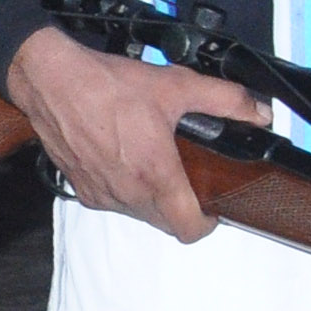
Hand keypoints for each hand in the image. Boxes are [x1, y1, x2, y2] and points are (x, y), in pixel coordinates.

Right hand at [3, 25, 263, 240]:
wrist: (51, 80)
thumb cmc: (107, 85)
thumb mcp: (177, 85)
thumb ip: (225, 100)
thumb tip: (258, 112)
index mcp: (155, 175)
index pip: (189, 229)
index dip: (208, 223)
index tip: (213, 205)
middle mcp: (126, 193)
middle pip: (166, 224)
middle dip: (182, 208)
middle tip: (189, 177)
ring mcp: (101, 194)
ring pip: (138, 214)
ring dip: (153, 199)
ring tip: (156, 163)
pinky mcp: (80, 188)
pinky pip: (112, 201)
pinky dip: (125, 190)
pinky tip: (126, 158)